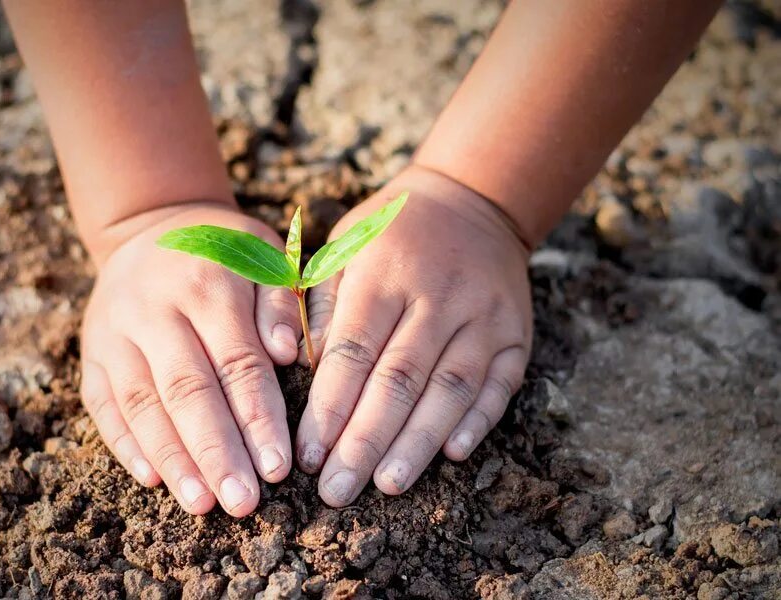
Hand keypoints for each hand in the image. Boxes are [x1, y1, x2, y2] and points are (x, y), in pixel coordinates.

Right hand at [80, 203, 301, 516]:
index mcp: (207, 284)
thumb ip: (280, 303)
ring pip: (141, 403)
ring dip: (172, 459)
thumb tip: (290, 353)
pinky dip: (126, 444)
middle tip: (242, 504)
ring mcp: (114, 331)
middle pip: (186, 390)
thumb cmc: (226, 251)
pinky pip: (103, 403)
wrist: (151, 225)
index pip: (236, 362)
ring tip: (201, 504)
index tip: (278, 467)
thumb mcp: (264, 256)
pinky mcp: (92, 351)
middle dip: (216, 452)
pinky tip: (153, 480)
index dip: (257, 417)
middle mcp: (154, 308)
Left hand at [296, 166, 531, 505]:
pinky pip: (499, 384)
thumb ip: (322, 305)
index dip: (329, 409)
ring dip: (417, 443)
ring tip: (387, 484)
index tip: (307, 456)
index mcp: (384, 274)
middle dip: (364, 441)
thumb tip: (306, 373)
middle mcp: (437, 296)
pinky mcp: (515, 332)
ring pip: (450, 390)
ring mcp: (483, 315)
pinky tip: (452, 455)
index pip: (352, 352)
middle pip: (398, 380)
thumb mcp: (343, 248)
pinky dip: (478, 422)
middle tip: (337, 491)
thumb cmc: (391, 233)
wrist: (470, 199)